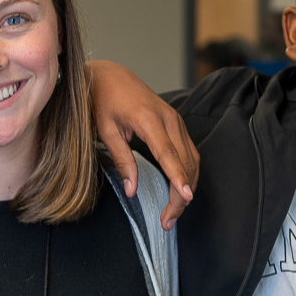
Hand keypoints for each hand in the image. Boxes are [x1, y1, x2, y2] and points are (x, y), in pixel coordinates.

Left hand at [85, 60, 197, 229]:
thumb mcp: (105, 130)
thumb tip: (132, 190)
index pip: (168, 155)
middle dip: (180, 194)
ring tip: (173, 211)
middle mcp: (169, 119)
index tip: (185, 198)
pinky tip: (179, 190)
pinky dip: (187, 173)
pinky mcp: (176, 123)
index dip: (177, 178)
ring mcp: (176, 120)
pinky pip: (189, 152)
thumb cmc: (102, 101)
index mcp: (150, 120)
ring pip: (192, 159)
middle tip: (168, 220)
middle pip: (185, 162)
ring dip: (186, 186)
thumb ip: (121, 160)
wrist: (109, 75)